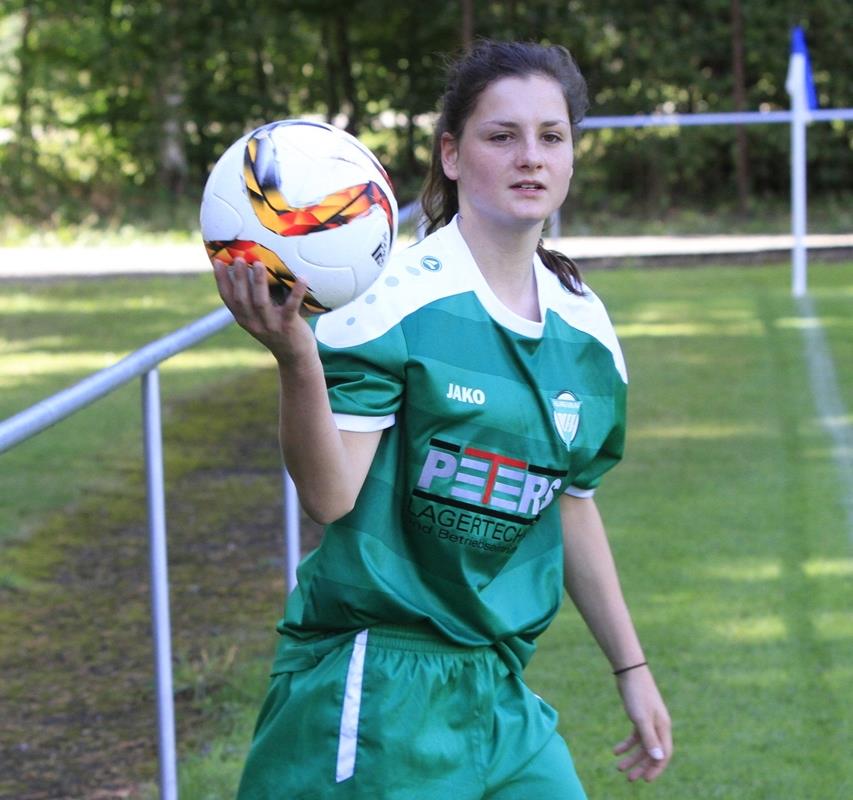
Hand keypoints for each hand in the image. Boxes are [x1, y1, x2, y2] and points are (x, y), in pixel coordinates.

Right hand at [212, 257, 317, 366]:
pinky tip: (302, 278)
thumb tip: (253, 268)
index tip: (218, 262)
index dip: (221, 280)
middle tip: (238, 259)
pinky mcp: (289, 326)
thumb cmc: (277, 330)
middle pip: (242, 299)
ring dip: (258, 283)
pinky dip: (297, 292)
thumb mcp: (259, 318)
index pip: (228, 298)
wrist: (295, 356)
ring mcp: (271, 325)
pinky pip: (292, 307)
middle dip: (238, 278)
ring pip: (261, 303)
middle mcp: (254, 323)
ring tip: (258, 264)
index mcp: (244, 319)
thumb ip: (253, 300)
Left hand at [612, 666, 671, 781]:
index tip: (644, 780)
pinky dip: (626, 744)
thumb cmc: (637, 694)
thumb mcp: (641, 718)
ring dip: (631, 757)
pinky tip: (615, 751)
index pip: (664, 755)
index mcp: (663, 728)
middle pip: (652, 752)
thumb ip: (649, 739)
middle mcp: (658, 726)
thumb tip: (658, 759)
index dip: (655, 769)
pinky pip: (635, 736)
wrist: (629, 672)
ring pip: (642, 746)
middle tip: (628, 778)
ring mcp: (649, 721)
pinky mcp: (639, 716)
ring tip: (618, 767)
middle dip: (641, 766)